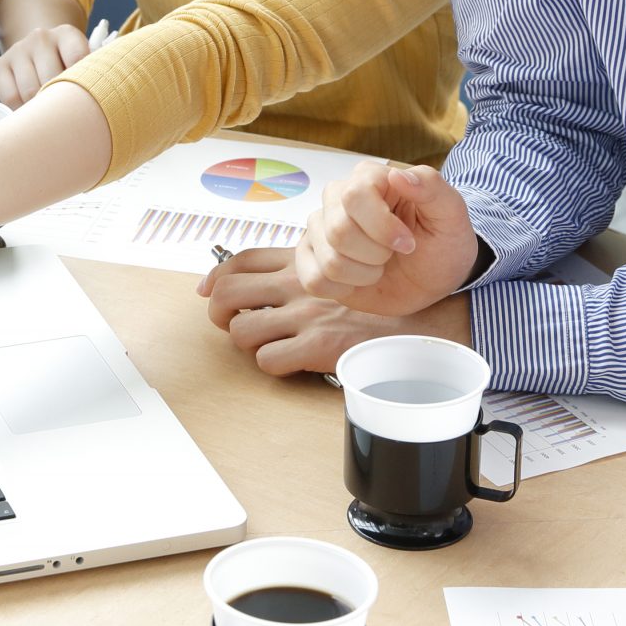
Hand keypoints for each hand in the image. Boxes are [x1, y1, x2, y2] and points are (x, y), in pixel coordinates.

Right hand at [0, 23, 90, 108]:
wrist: (40, 49)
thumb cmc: (68, 65)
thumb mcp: (83, 63)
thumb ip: (90, 75)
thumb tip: (96, 104)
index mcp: (67, 34)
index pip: (77, 57)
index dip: (81, 82)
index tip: (85, 100)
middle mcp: (41, 37)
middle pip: (51, 78)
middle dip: (59, 101)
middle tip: (67, 116)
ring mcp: (18, 50)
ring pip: (29, 91)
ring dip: (40, 109)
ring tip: (49, 115)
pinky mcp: (0, 65)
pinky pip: (10, 97)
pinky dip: (21, 110)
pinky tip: (31, 111)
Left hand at [198, 250, 434, 373]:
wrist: (418, 319)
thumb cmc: (378, 300)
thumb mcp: (337, 269)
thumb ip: (305, 269)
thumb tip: (272, 283)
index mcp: (300, 261)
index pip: (240, 260)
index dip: (215, 276)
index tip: (207, 290)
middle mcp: (297, 284)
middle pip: (226, 293)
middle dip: (219, 313)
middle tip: (231, 323)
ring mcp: (306, 314)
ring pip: (241, 330)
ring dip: (247, 343)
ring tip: (266, 344)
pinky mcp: (317, 344)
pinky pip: (268, 359)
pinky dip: (273, 365)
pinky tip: (291, 362)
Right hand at [291, 161, 485, 314]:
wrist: (434, 277)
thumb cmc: (442, 241)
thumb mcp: (451, 214)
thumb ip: (431, 188)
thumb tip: (398, 175)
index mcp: (368, 178)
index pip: (354, 196)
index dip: (382, 227)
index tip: (407, 243)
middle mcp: (336, 198)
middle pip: (339, 231)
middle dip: (376, 254)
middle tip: (394, 254)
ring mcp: (320, 229)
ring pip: (329, 260)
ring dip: (364, 274)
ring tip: (380, 267)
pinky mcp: (311, 258)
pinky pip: (312, 280)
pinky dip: (343, 289)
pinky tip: (359, 280)